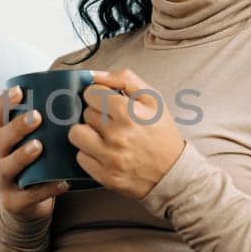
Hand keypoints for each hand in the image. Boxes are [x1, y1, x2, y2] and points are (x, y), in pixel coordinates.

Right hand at [0, 85, 68, 221]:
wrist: (28, 203)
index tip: (19, 91)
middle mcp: (0, 157)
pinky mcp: (14, 201)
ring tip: (39, 147)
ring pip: (7, 167)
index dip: (4, 104)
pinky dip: (45, 189)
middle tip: (36, 117)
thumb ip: (48, 125)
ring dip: (22, 155)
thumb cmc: (37, 166)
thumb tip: (76, 95)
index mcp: (5, 139)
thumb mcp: (36, 142)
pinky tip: (62, 182)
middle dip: (17, 127)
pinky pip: (28, 195)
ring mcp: (5, 180)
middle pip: (1, 139)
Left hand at [70, 68, 185, 201]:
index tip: (107, 102)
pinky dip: (89, 153)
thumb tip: (96, 75)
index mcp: (129, 113)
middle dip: (97, 114)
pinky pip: (80, 156)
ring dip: (87, 133)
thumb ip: (125, 79)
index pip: (91, 93)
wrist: (174, 172)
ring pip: (76, 134)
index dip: (99, 95)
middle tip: (113, 122)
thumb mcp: (153, 98)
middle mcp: (118, 135)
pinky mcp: (105, 175)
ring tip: (103, 136)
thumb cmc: (162, 133)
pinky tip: (104, 152)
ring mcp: (110, 157)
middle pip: (86, 113)